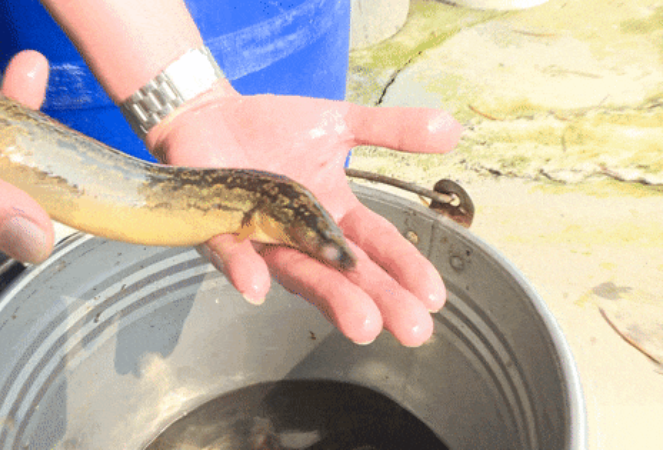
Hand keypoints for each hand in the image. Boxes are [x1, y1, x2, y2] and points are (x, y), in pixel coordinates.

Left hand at [147, 82, 461, 345]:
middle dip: (378, 300)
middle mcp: (302, 237)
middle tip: (412, 330)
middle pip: (344, 273)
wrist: (212, 116)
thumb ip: (391, 129)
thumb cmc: (274, 128)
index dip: (404, 270)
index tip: (434, 298)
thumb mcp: (341, 122)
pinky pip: (232, 254)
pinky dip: (244, 268)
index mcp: (333, 215)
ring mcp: (262, 239)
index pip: (375, 247)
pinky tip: (259, 287)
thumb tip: (454, 129)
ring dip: (328, 298)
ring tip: (362, 324)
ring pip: (297, 274)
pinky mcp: (220, 231)